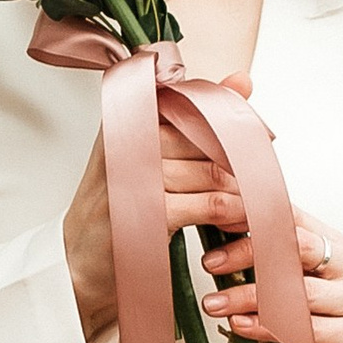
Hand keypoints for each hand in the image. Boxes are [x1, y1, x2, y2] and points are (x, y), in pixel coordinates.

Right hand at [61, 100, 247, 342]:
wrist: (78, 264)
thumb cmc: (121, 209)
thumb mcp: (153, 157)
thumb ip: (194, 120)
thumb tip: (243, 79)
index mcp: (130, 116)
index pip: (196, 103)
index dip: (232, 123)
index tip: (259, 139)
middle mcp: (131, 137)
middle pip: (210, 137)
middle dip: (244, 162)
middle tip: (264, 179)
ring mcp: (137, 173)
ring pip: (215, 172)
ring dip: (243, 193)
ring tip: (254, 206)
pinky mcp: (148, 210)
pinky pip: (210, 203)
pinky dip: (232, 214)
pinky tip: (238, 224)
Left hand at [202, 214, 342, 342]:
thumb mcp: (276, 298)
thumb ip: (260, 270)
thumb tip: (214, 244)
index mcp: (338, 249)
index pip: (295, 219)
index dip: (253, 218)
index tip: (214, 223)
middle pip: (298, 246)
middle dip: (248, 252)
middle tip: (210, 263)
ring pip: (298, 289)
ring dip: (248, 295)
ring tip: (215, 304)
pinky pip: (305, 327)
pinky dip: (265, 326)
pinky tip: (240, 326)